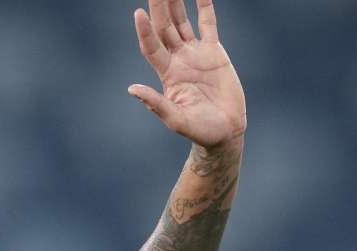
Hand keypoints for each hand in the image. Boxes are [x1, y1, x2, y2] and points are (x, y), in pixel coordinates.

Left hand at [130, 0, 246, 148]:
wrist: (224, 131)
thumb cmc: (199, 130)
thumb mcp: (176, 119)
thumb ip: (156, 103)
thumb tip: (132, 89)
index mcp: (167, 74)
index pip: (151, 47)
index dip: (144, 31)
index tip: (137, 13)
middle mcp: (178, 60)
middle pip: (164, 28)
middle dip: (158, 8)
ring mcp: (195, 54)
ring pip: (181, 22)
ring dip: (175, 4)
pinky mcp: (214, 52)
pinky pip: (208, 24)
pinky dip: (205, 7)